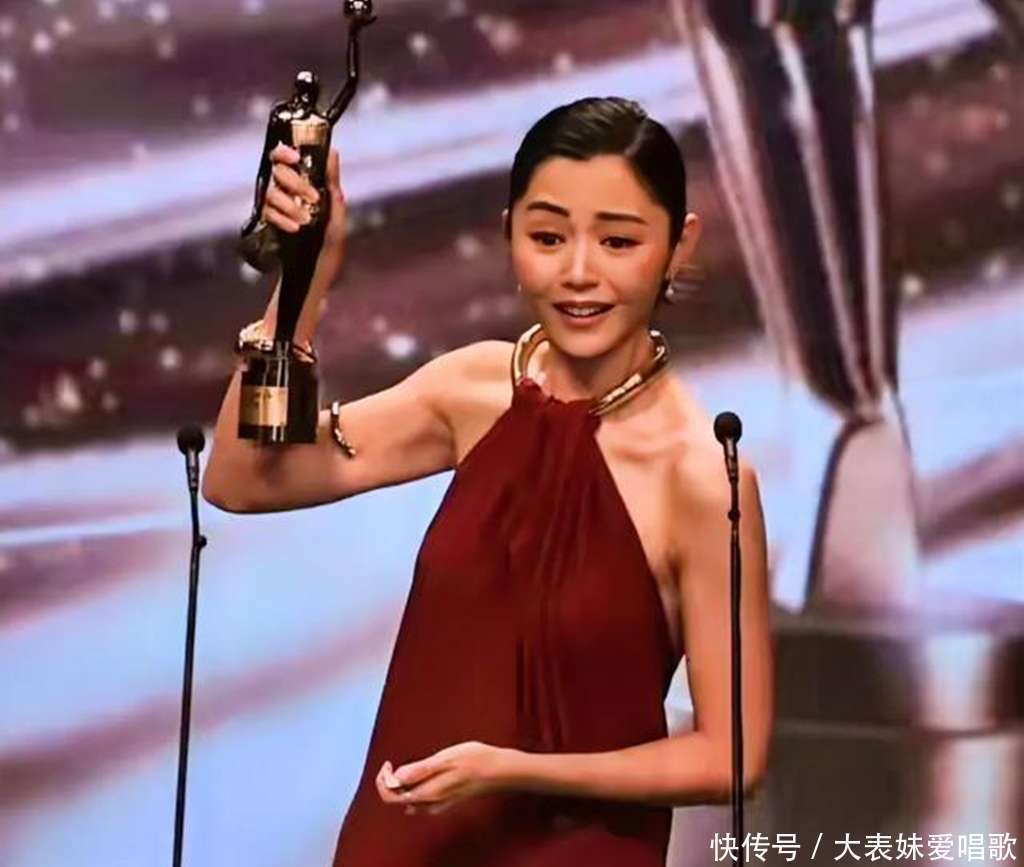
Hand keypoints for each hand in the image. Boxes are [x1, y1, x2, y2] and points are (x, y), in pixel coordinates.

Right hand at [262, 142, 346, 269]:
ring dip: (289, 205)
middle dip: (295, 183)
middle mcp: (286, 190)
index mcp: (302, 183)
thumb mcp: (336, 212)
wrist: (317, 274)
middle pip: (278, 172)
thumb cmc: (330, 242)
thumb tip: (332, 152)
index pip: (285, 157)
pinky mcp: (268, 223)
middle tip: (313, 199)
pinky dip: (281, 219)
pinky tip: (294, 229)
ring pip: (271, 193)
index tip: (295, 158)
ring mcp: (275, 206)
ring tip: (305, 221)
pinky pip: (267, 213)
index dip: (285, 152)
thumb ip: (331, 183)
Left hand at [375, 741, 515, 816]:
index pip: (391, 796)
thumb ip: (419, 770)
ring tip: (405, 767)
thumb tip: (395, 779)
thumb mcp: (445, 759)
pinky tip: (421, 777)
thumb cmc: (474, 760)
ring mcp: (440, 804)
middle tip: (393, 763)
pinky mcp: (448, 800)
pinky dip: (414, 789)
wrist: (500, 771)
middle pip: (399, 799)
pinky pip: (422, 800)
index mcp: (427, 792)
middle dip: (390, 782)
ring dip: (402, 786)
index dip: (384, 781)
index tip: (389, 763)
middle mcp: (431, 803)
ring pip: (410, 801)